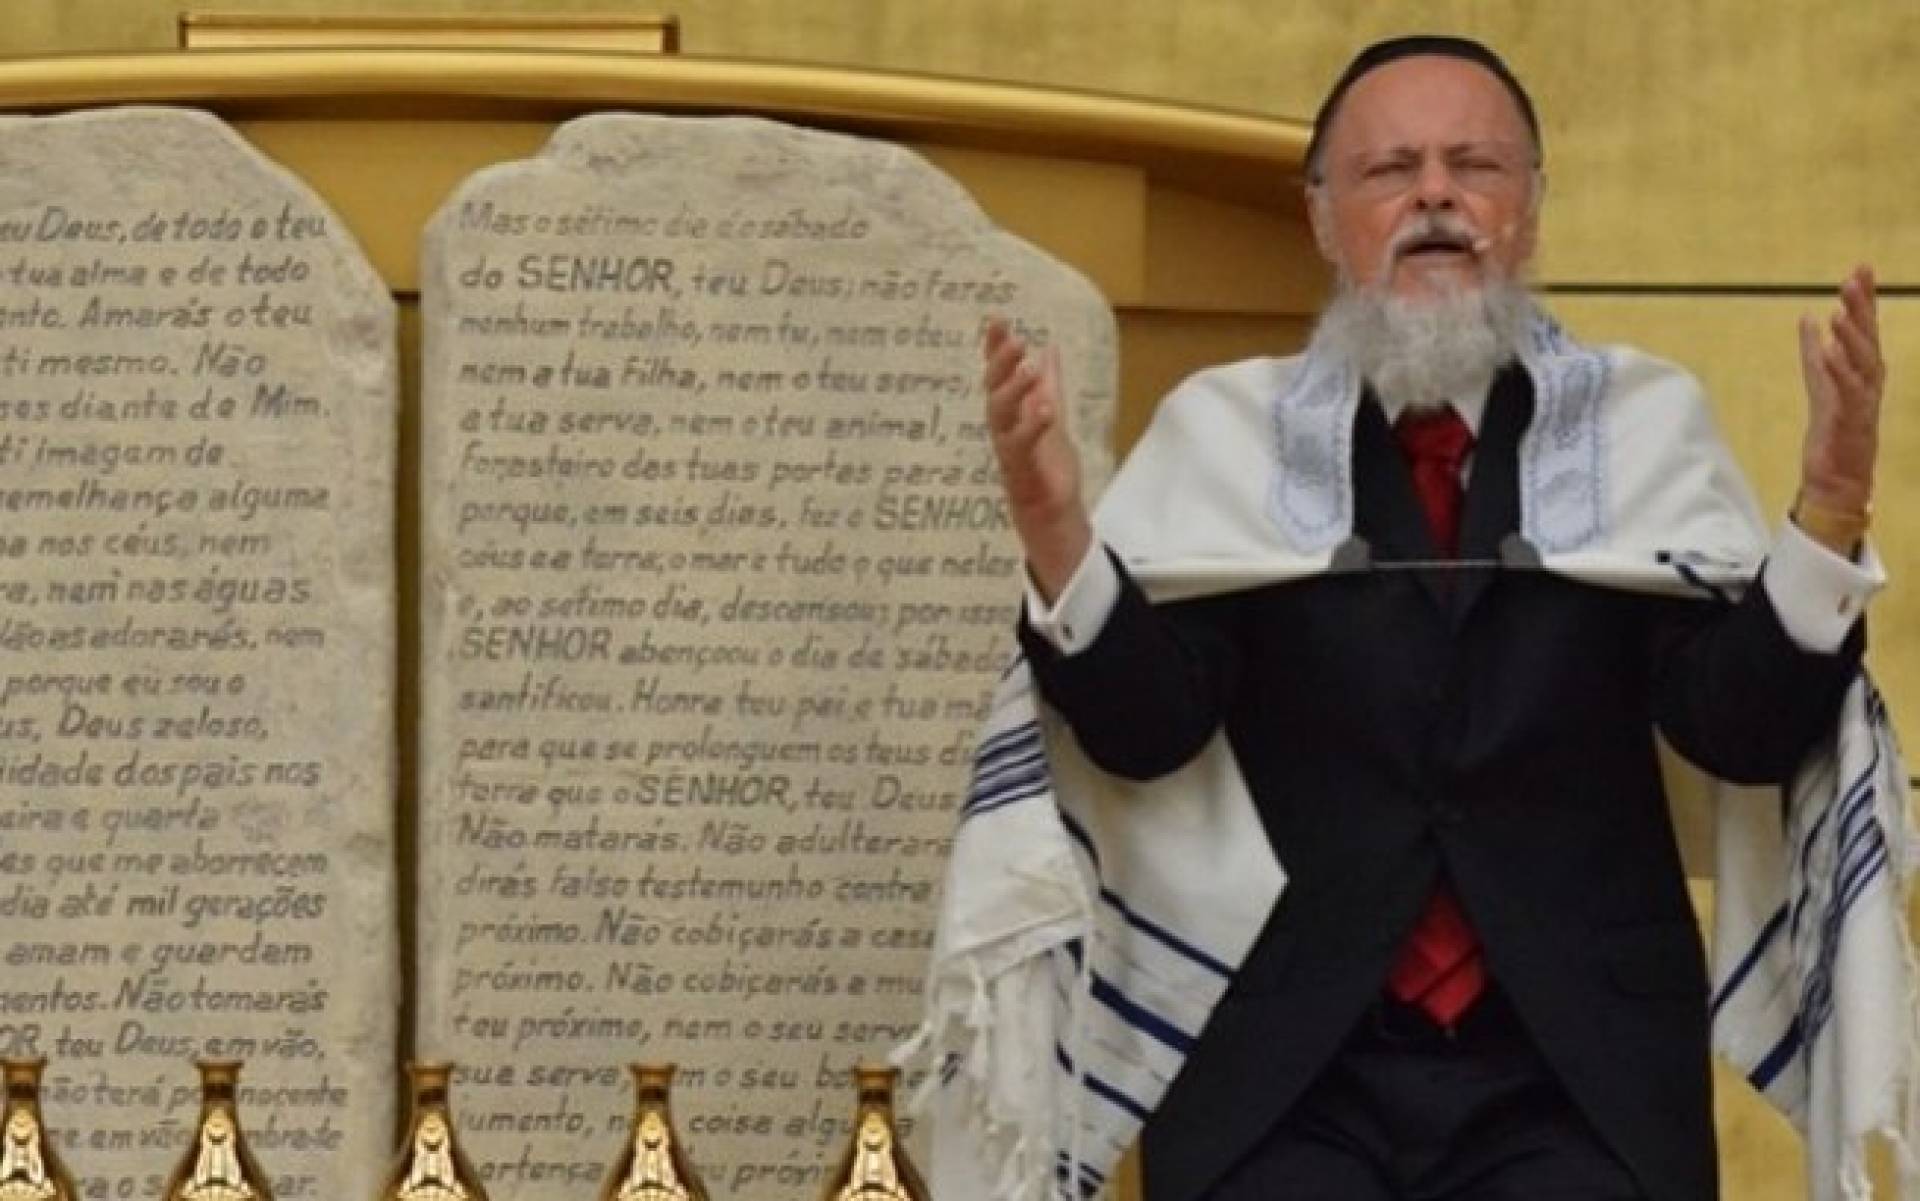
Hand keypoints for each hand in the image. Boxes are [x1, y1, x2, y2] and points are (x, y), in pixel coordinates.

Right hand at [982, 319, 1091, 600]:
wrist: (1053, 516)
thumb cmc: (1048, 468)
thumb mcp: (1052, 417)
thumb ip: (1049, 385)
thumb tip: (1050, 348)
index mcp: (1010, 414)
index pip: (998, 376)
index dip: (995, 349)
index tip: (998, 319)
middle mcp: (1003, 430)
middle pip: (993, 391)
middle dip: (1001, 364)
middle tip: (1014, 339)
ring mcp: (1009, 451)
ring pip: (1000, 416)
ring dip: (1013, 390)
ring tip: (1029, 366)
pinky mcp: (1020, 472)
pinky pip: (1021, 446)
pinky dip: (1032, 426)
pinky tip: (1045, 408)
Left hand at [1796, 266, 1882, 550]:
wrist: (1837, 478)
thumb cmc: (1833, 430)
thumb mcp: (1820, 382)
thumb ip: (1813, 350)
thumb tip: (1808, 316)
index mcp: (1863, 372)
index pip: (1865, 329)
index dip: (1864, 299)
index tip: (1860, 268)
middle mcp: (1868, 383)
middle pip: (1868, 339)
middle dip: (1862, 309)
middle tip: (1855, 278)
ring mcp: (1862, 403)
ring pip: (1862, 364)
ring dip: (1852, 338)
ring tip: (1840, 312)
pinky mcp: (1849, 423)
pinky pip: (1846, 394)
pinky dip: (1839, 372)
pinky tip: (1829, 353)